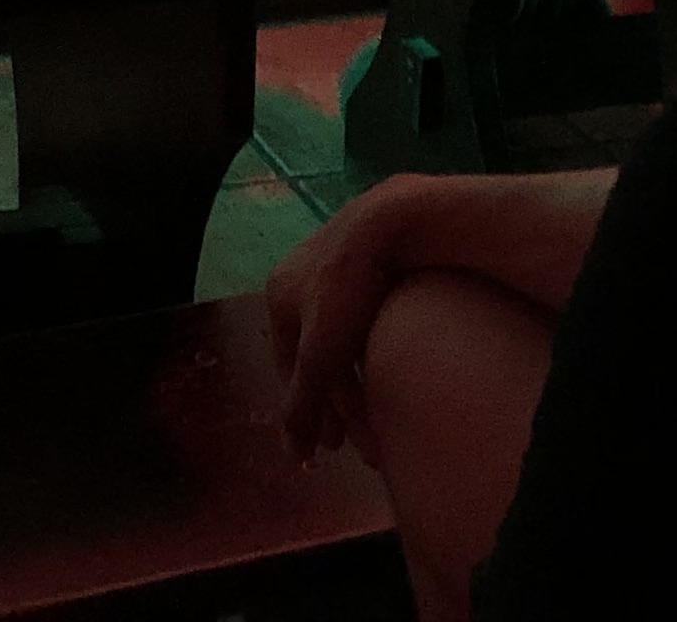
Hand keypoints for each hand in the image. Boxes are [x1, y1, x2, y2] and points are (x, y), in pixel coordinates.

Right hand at [266, 177, 448, 463]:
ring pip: (342, 342)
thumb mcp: (321, 353)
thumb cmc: (349, 288)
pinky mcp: (372, 266)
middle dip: (332, 406)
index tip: (317, 452)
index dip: (301, 411)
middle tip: (349, 445)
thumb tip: (292, 453)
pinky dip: (373, 357)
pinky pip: (365, 325)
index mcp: (279, 293)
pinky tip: (392, 375)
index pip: (285, 367)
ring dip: (356, 386)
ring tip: (377, 425)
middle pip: (314, 357)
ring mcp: (338, 271)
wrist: (397, 223)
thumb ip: (303, 401)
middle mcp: (302, 279)